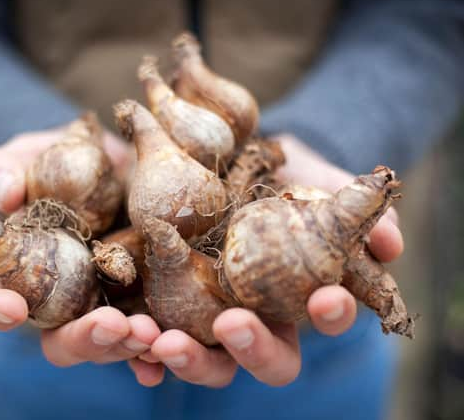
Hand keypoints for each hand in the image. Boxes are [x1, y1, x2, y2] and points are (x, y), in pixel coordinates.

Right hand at [0, 125, 160, 367]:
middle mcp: (63, 299)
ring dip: (127, 344)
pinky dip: (157, 349)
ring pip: (109, 342)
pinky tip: (167, 352)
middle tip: (109, 324)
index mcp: (22, 271)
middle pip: (61, 339)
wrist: (117, 160)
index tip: (14, 307)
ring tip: (149, 332)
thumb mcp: (28, 156)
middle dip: (83, 338)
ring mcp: (105, 302)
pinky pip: (149, 332)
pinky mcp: (143, 299)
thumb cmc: (60, 159)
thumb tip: (6, 196)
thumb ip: (4, 171)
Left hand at [128, 135, 403, 387]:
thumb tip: (392, 243)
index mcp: (302, 295)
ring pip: (205, 357)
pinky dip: (142, 344)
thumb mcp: (321, 184)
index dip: (329, 316)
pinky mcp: (169, 302)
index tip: (324, 299)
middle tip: (230, 326)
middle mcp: (259, 315)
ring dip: (186, 357)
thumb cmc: (286, 178)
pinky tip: (129, 335)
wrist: (234, 161)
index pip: (323, 320)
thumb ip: (357, 211)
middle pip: (263, 359)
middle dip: (250, 349)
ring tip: (159, 340)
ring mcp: (211, 313)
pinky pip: (156, 333)